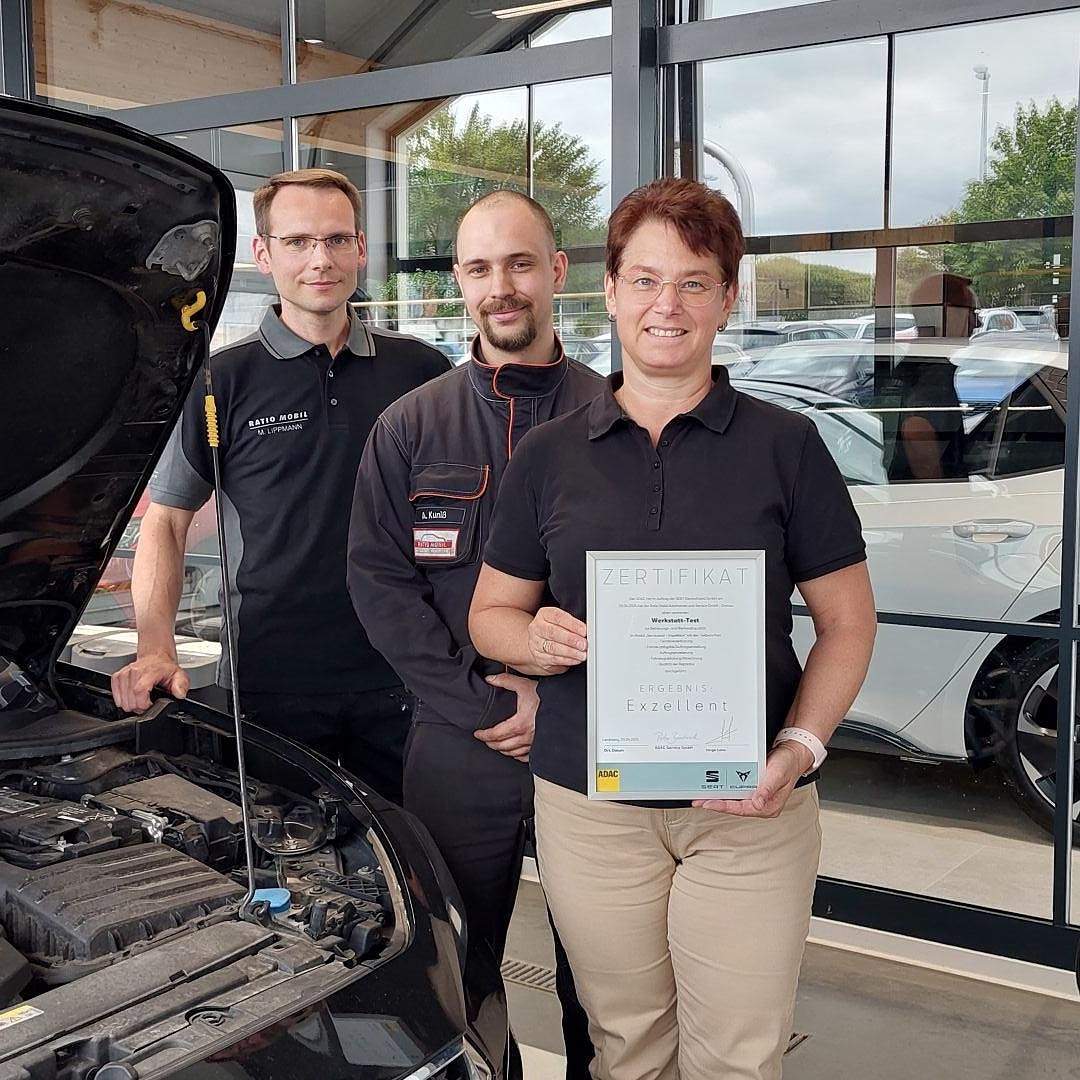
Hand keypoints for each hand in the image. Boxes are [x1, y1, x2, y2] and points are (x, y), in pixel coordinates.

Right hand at [110, 653, 189, 712]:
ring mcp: (124, 674)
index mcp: (149, 671)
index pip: (139, 691)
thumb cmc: (165, 667)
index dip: (143, 704)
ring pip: (122, 701)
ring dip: (132, 704)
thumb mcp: (179, 675)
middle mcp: (134, 672)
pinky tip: (133, 696)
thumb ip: (181, 685)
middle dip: (139, 707)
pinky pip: (115, 696)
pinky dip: (123, 700)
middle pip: (130, 700)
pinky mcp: (117, 677)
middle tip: (148, 703)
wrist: (155, 657)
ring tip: (142, 699)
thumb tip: (179, 694)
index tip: (150, 706)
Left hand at [474, 673, 538, 760]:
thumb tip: (489, 679)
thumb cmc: (546, 696)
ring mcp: (534, 743)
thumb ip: (505, 681)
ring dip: (502, 750)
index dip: (483, 735)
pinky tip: (514, 752)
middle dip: (490, 743)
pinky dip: (517, 755)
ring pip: (512, 753)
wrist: (565, 704)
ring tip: (496, 745)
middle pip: (502, 746)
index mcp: (519, 724)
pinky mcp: (540, 745)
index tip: (478, 734)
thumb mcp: (524, 685)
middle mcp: (526, 736)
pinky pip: (526, 757)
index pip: (495, 735)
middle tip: (485, 739)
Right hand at [527, 607, 586, 674]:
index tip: (584, 630)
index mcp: (544, 615)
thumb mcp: (562, 622)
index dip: (572, 624)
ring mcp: (536, 643)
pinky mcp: (539, 657)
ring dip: (570, 652)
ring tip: (582, 654)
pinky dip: (567, 660)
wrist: (540, 645)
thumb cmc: (555, 630)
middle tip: (583, 644)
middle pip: (553, 633)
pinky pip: (554, 659)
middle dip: (571, 639)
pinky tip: (575, 659)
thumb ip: (573, 624)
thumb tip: (587, 631)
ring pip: (553, 648)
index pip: (557, 617)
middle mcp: (538, 628)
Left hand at [692, 742, 812, 817]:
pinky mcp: (753, 788)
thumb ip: (767, 789)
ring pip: (734, 799)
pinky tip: (716, 786)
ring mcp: (757, 796)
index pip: (741, 809)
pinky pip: (736, 790)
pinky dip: (725, 789)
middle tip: (699, 801)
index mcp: (768, 806)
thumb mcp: (778, 774)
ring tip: (702, 795)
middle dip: (716, 803)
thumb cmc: (788, 764)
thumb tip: (757, 803)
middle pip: (734, 806)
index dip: (723, 807)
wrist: (793, 753)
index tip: (708, 804)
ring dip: (719, 797)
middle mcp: (761, 804)